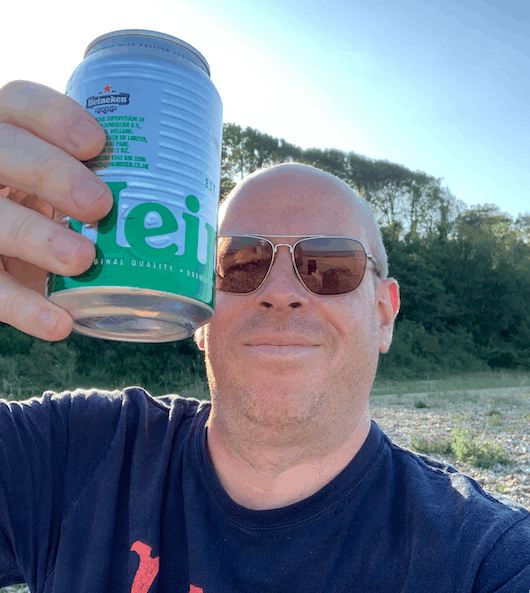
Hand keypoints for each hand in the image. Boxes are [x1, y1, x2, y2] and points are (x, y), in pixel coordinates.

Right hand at [0, 81, 112, 340]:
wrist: (14, 259)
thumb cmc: (61, 212)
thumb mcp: (74, 184)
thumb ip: (114, 179)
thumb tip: (199, 196)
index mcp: (16, 137)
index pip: (20, 103)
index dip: (53, 115)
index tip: (98, 142)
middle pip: (2, 151)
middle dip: (50, 172)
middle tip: (100, 204)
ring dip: (36, 237)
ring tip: (83, 259)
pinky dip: (24, 309)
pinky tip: (61, 324)